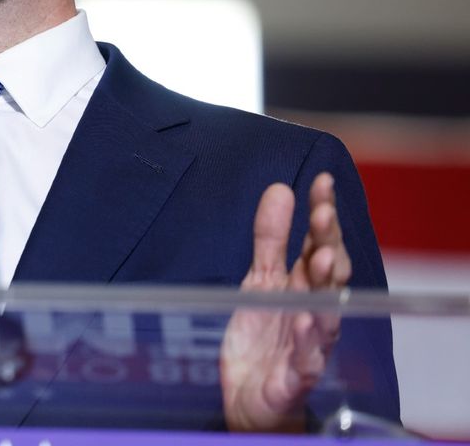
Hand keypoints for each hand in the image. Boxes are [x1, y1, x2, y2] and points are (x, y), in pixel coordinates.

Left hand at [221, 173, 349, 431]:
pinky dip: (308, 342)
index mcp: (306, 286)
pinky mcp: (294, 378)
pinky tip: (306, 318)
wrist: (252, 398)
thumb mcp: (261, 280)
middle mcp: (314, 312)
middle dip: (328, 243)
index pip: (320, 245)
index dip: (323, 214)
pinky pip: (305, 360)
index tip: (322, 182)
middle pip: (328, 275)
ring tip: (324, 259)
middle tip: (323, 215)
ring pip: (326, 314)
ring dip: (326, 287)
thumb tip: (280, 189)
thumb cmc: (265, 336)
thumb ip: (271, 239)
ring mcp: (308, 345)